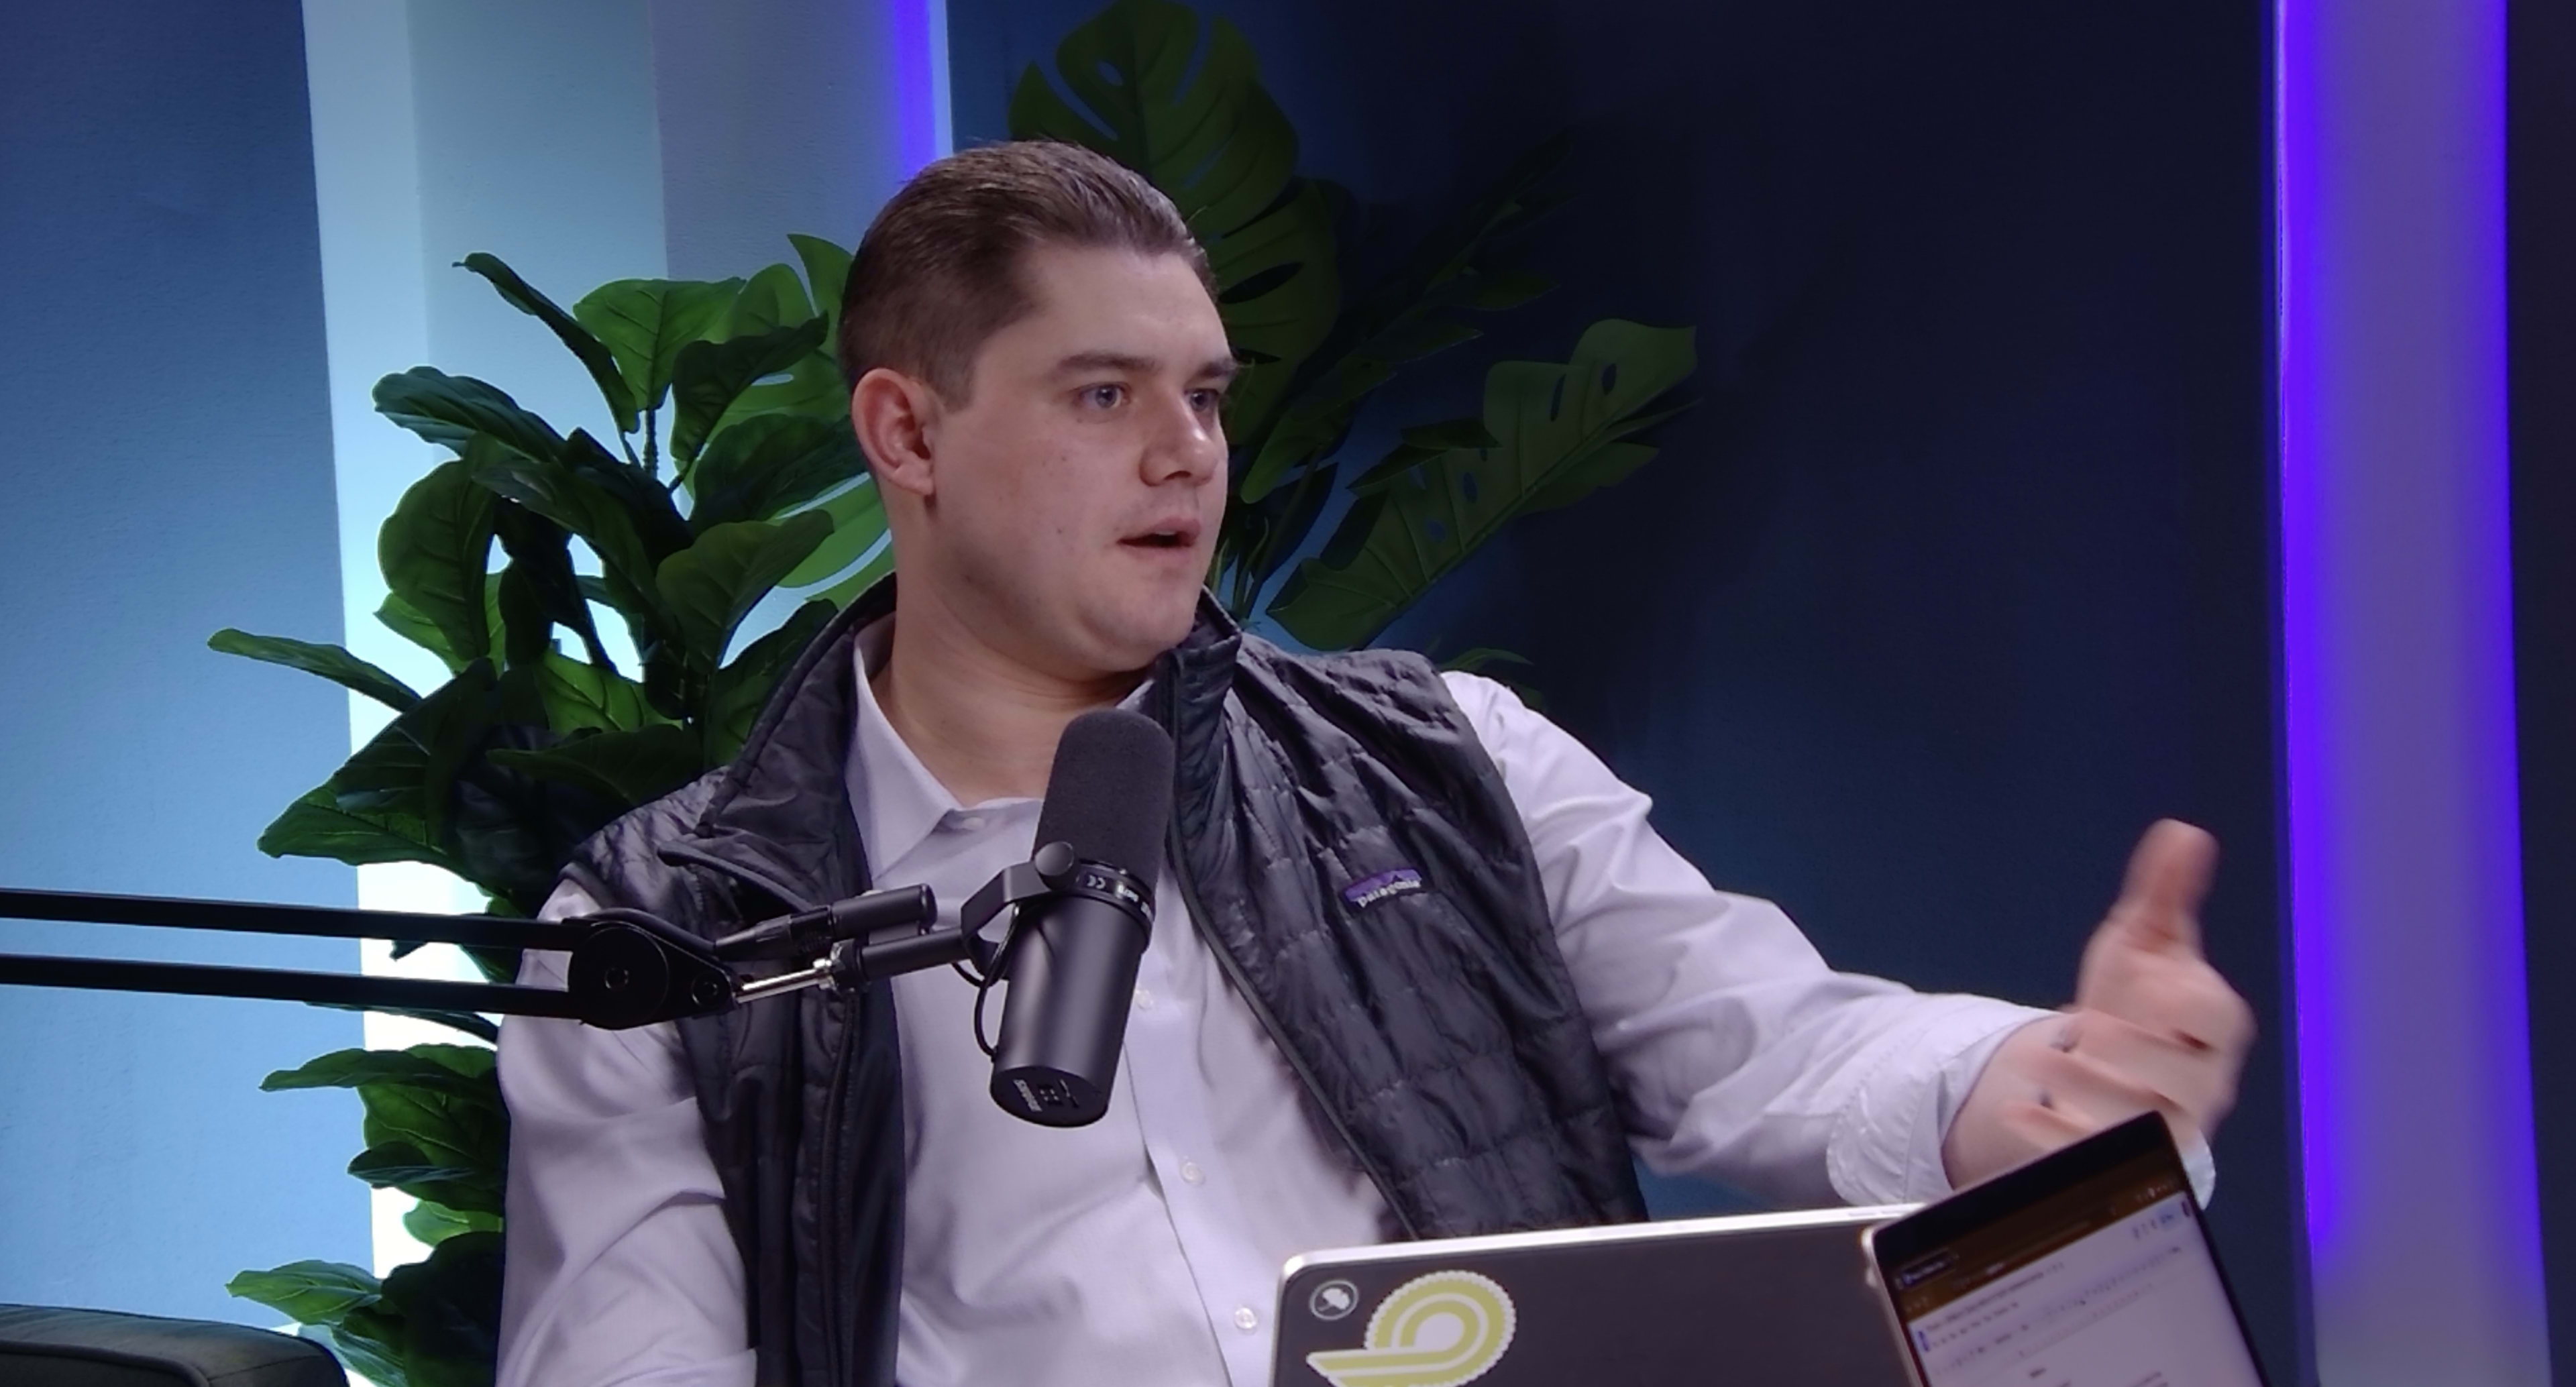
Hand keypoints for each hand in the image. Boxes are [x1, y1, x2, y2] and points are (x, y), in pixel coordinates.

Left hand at [1942, 820, 2256, 1187]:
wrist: (2111, 1059)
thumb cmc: (2139, 998)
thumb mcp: (2143, 942)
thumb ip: (2164, 893)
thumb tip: (2184, 834)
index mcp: (2210, 1026)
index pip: (2219, 1020)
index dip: (2191, 1005)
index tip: (2154, 985)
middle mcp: (2198, 1080)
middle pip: (2187, 1079)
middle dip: (2139, 1055)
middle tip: (2090, 1027)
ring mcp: (2160, 1122)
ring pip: (2143, 1124)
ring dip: (2091, 1094)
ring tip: (2041, 1064)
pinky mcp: (2117, 1155)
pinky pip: (2092, 1156)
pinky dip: (2054, 1136)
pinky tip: (2015, 1111)